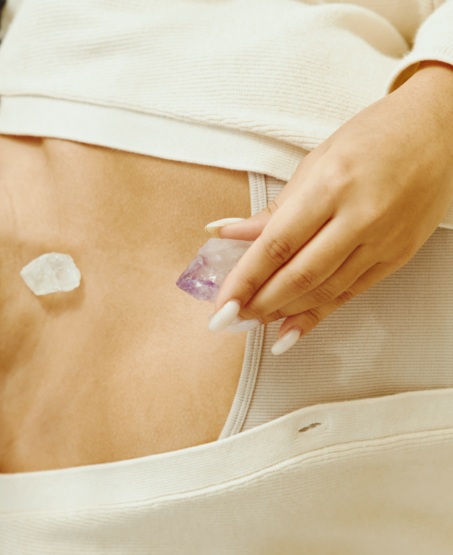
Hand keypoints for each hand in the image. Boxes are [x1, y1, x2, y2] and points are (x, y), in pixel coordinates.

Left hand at [208, 62, 452, 354]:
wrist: (440, 129)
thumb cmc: (376, 136)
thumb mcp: (315, 162)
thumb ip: (273, 208)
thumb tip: (228, 233)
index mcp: (332, 186)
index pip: (277, 245)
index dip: (245, 279)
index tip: (222, 302)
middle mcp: (361, 216)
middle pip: (300, 275)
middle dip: (260, 303)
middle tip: (231, 318)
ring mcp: (384, 239)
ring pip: (326, 290)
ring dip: (285, 311)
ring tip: (253, 321)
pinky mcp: (399, 255)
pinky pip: (351, 293)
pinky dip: (318, 314)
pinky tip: (291, 327)